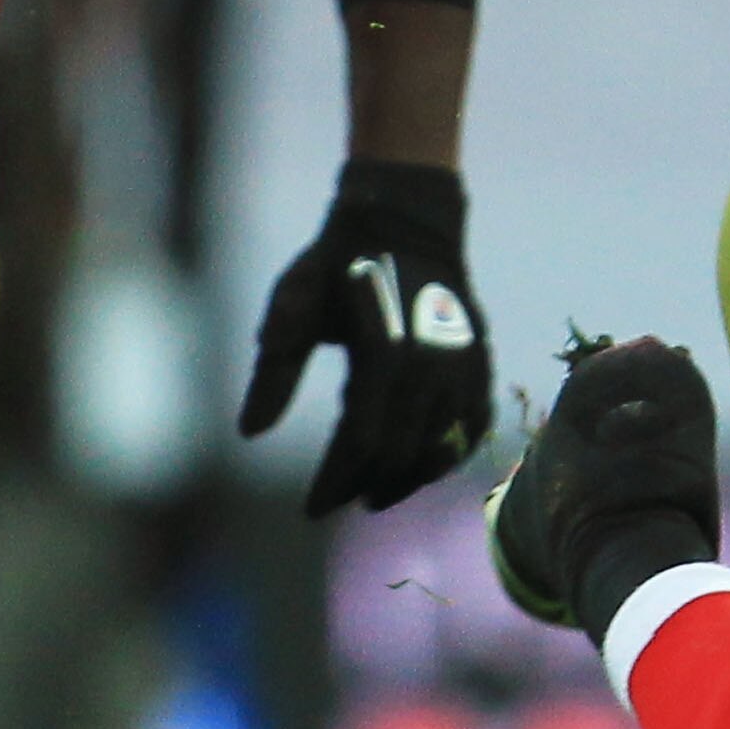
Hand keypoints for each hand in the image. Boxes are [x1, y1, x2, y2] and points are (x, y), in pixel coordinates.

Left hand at [242, 159, 496, 513]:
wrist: (406, 219)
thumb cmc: (339, 260)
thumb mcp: (293, 304)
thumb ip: (274, 371)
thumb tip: (248, 433)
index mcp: (386, 352)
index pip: (362, 441)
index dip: (336, 482)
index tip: (311, 509)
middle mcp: (433, 366)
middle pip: (402, 453)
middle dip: (367, 484)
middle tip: (337, 501)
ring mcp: (464, 366)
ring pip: (442, 447)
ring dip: (408, 478)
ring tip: (376, 493)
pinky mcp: (481, 363)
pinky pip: (472, 427)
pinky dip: (448, 455)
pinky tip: (421, 466)